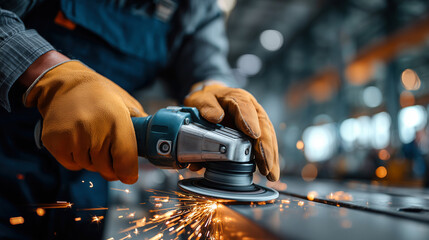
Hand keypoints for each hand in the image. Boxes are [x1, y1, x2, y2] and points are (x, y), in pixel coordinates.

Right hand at [25, 60, 145, 183]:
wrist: (65, 83)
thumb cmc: (101, 96)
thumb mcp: (127, 103)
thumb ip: (140, 125)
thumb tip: (155, 145)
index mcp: (116, 119)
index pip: (125, 160)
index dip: (129, 173)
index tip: (130, 176)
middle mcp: (94, 128)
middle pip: (107, 168)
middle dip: (111, 166)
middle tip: (109, 152)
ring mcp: (72, 136)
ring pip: (89, 166)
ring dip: (93, 160)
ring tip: (92, 139)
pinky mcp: (55, 141)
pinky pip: (72, 165)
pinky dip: (77, 159)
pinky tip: (78, 140)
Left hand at [184, 83, 278, 180]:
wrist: (209, 101)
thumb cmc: (207, 100)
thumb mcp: (201, 99)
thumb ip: (207, 107)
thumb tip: (215, 117)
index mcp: (237, 98)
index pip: (245, 107)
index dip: (250, 121)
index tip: (254, 134)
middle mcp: (251, 109)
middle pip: (262, 126)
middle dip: (265, 146)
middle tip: (266, 163)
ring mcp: (256, 122)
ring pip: (268, 137)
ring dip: (270, 157)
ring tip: (271, 174)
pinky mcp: (255, 134)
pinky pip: (264, 146)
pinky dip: (267, 160)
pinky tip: (270, 172)